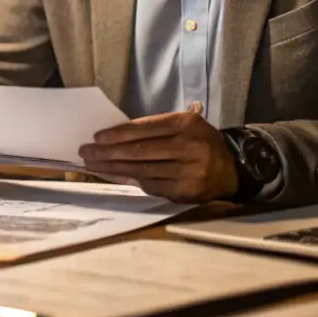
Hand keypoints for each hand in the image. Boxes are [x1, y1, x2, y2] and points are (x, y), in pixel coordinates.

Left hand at [78, 110, 238, 203]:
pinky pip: (149, 186)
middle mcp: (188, 148)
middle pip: (140, 151)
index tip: (97, 136)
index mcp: (186, 125)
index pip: (145, 128)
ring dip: (113, 168)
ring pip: (142, 171)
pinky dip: (127, 180)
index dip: (119, 133)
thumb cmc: (199, 141)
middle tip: (86, 151)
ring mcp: (187, 173)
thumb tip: (115, 136)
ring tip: (92, 165)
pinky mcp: (184, 192)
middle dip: (109, 152)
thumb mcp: (184, 125)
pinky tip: (111, 175)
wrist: (231, 168)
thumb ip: (155, 129)